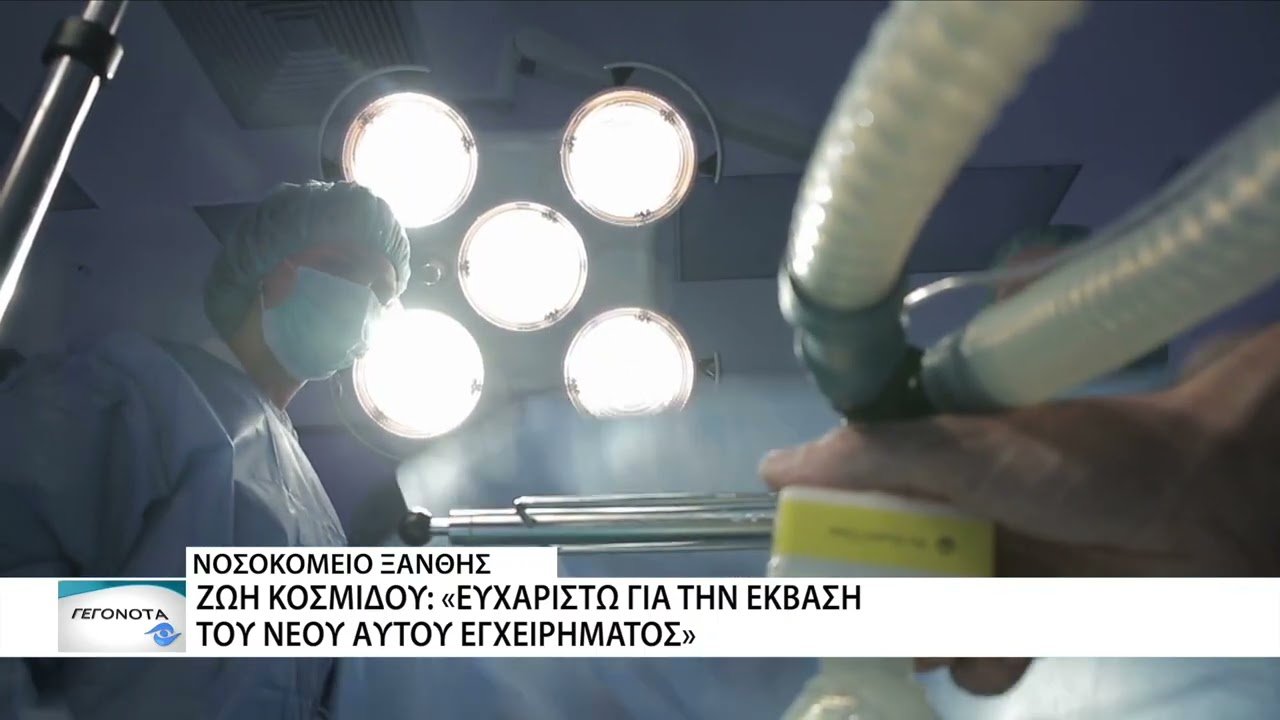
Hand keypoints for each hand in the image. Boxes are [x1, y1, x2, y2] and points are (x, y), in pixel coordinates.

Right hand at [759, 381, 1279, 692]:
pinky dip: (986, 662)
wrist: (1201, 501)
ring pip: (921, 626)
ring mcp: (983, 567)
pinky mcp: (1025, 615)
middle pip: (873, 576)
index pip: (839, 502)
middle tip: (870, 626)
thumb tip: (770, 469)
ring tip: (957, 634)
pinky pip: (978, 657)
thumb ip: (871, 456)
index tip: (802, 574)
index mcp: (919, 463)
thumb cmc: (1074, 462)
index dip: (817, 540)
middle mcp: (941, 515)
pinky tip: (1006, 648)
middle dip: (870, 610)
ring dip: (930, 643)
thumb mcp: (967, 445)